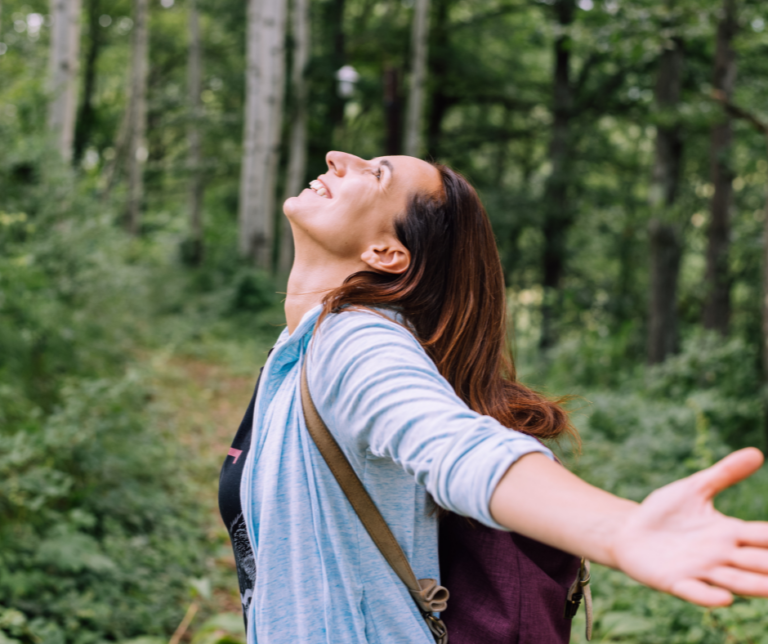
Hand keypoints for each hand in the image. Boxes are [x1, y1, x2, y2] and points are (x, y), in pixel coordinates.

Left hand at [611, 447, 767, 605]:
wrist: (628, 531)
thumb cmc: (664, 512)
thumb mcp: (695, 489)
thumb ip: (724, 474)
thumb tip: (756, 452)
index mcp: (729, 533)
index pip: (763, 537)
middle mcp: (720, 555)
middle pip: (755, 562)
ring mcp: (699, 570)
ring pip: (734, 581)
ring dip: (753, 585)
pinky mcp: (675, 582)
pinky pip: (696, 592)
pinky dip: (709, 597)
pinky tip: (724, 598)